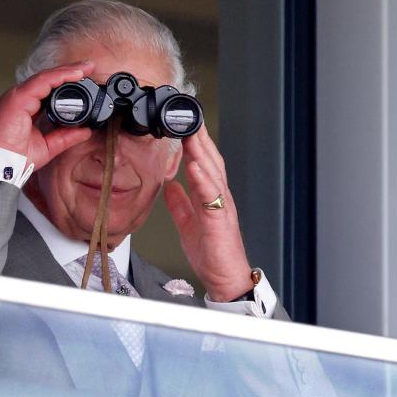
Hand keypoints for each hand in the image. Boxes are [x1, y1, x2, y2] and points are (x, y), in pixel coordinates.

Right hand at [0, 61, 95, 168]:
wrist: (0, 165)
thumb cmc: (16, 157)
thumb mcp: (49, 146)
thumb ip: (66, 136)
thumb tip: (85, 131)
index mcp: (28, 107)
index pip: (50, 88)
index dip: (67, 80)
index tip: (86, 77)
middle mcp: (22, 98)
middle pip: (49, 79)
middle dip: (70, 71)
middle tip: (89, 66)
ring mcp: (18, 96)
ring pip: (46, 77)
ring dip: (67, 70)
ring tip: (85, 67)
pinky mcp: (17, 99)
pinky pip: (41, 82)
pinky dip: (58, 76)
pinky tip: (73, 74)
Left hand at [164, 126, 253, 301]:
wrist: (226, 279)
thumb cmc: (213, 254)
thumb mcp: (189, 225)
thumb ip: (180, 204)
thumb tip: (170, 185)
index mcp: (212, 199)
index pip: (205, 164)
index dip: (196, 144)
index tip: (185, 125)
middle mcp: (220, 199)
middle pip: (211, 163)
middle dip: (200, 139)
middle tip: (189, 118)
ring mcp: (222, 209)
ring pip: (213, 175)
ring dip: (202, 153)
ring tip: (191, 135)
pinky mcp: (220, 222)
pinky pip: (211, 198)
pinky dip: (203, 181)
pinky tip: (194, 168)